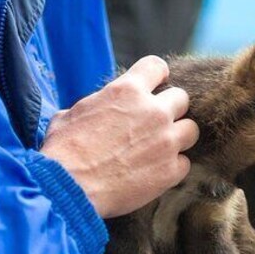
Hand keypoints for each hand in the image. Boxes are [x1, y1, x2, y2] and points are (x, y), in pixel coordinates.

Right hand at [40, 56, 199, 217]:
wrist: (70, 187)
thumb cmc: (64, 151)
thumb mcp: (73, 113)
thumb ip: (97, 104)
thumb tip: (97, 108)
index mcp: (127, 90)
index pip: (157, 66)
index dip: (157, 76)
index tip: (156, 86)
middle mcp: (153, 111)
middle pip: (182, 99)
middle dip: (170, 109)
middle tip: (156, 124)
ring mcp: (166, 141)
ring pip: (191, 130)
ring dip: (178, 138)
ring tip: (160, 150)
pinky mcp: (170, 171)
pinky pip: (184, 164)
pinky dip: (172, 169)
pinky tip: (155, 173)